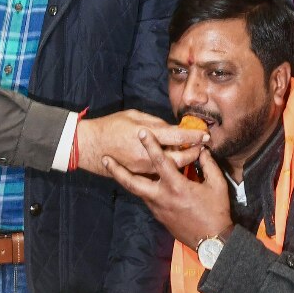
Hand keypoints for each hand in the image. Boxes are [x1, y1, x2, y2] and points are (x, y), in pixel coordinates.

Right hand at [75, 111, 206, 176]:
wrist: (89, 146)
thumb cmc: (110, 126)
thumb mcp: (134, 115)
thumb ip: (155, 123)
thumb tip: (173, 128)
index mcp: (146, 136)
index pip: (177, 136)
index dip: (194, 135)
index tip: (205, 133)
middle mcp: (146, 155)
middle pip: (179, 157)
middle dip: (194, 152)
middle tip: (202, 147)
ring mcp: (142, 169)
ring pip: (171, 170)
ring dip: (184, 163)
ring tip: (192, 156)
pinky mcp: (138, 177)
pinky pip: (158, 176)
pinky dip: (169, 171)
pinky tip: (176, 167)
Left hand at [105, 138, 231, 249]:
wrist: (211, 241)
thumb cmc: (216, 212)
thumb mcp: (217, 185)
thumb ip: (208, 165)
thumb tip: (202, 150)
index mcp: (176, 186)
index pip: (160, 161)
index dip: (151, 145)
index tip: (141, 132)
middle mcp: (162, 197)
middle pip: (133, 182)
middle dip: (117, 170)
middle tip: (105, 158)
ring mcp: (157, 208)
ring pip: (137, 190)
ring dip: (125, 178)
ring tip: (114, 168)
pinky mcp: (158, 215)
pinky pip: (146, 198)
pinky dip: (140, 188)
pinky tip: (138, 180)